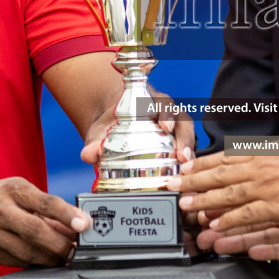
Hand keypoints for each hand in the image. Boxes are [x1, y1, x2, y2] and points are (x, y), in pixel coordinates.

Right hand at [0, 177, 90, 266]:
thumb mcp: (21, 192)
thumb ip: (48, 209)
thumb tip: (77, 226)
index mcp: (13, 191)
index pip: (44, 203)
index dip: (66, 215)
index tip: (84, 225)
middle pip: (35, 232)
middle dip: (60, 245)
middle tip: (76, 250)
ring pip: (27, 253)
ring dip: (50, 258)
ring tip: (63, 257)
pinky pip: (15, 263)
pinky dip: (33, 263)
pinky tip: (43, 261)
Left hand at [79, 90, 196, 169]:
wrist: (113, 127)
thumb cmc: (110, 124)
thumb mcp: (101, 130)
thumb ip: (94, 141)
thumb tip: (88, 154)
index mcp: (151, 102)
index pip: (163, 104)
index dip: (167, 115)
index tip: (165, 126)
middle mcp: (168, 114)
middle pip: (183, 122)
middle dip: (184, 139)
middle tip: (181, 155)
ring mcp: (175, 130)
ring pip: (188, 138)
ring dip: (189, 153)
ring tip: (186, 169)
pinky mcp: (177, 145)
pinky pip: (186, 152)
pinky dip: (187, 163)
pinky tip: (184, 176)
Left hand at [169, 151, 278, 229]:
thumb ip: (269, 158)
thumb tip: (255, 158)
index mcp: (264, 155)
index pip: (225, 158)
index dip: (202, 163)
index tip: (184, 166)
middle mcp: (261, 168)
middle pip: (219, 174)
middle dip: (193, 180)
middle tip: (172, 185)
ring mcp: (268, 187)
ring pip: (228, 194)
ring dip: (204, 200)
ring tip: (185, 206)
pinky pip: (249, 215)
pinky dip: (230, 220)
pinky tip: (217, 225)